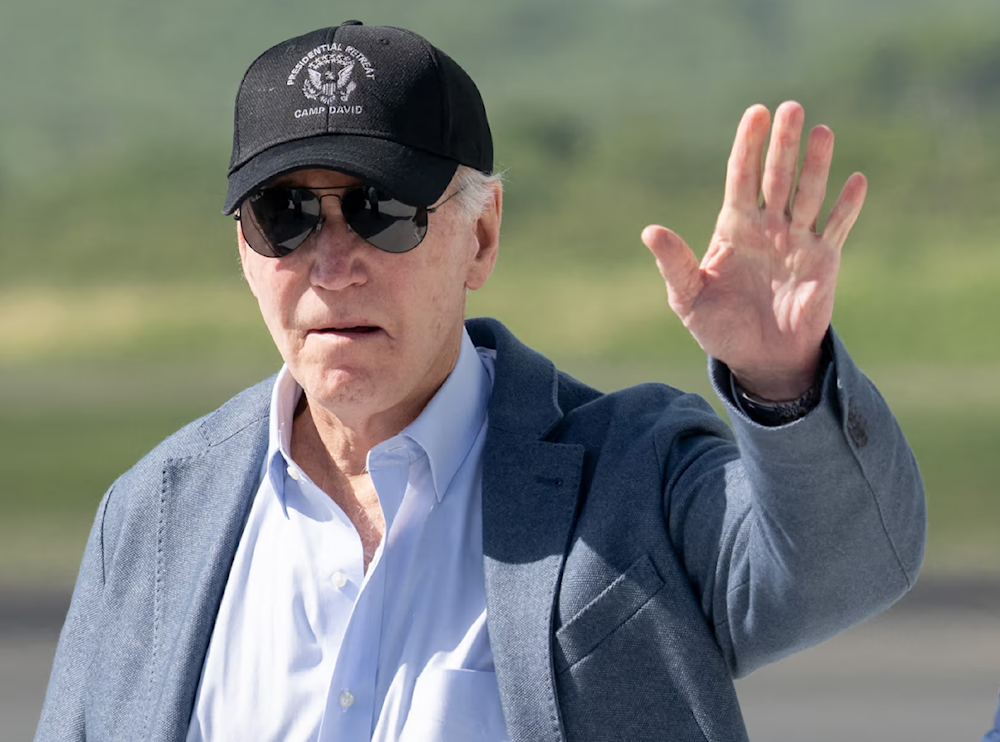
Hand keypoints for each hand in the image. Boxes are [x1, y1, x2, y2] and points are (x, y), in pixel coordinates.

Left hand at [642, 101, 866, 399]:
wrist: (759, 358)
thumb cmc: (719, 327)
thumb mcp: (688, 297)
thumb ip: (674, 263)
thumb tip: (651, 231)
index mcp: (733, 228)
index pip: (741, 177)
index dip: (748, 146)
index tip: (755, 113)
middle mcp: (767, 227)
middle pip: (777, 176)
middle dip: (783, 144)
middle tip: (791, 107)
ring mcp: (797, 241)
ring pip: (808, 194)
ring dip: (816, 164)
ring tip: (822, 131)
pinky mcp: (823, 261)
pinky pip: (836, 227)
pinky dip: (846, 206)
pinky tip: (856, 180)